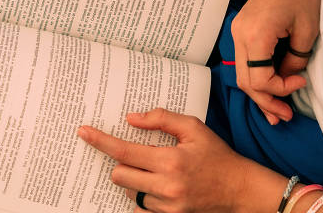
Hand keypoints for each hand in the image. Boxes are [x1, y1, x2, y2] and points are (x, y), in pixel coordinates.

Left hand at [78, 108, 286, 212]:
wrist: (239, 189)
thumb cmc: (216, 155)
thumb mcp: (193, 128)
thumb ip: (161, 119)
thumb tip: (131, 119)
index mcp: (170, 160)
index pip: (124, 151)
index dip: (101, 141)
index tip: (83, 132)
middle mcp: (166, 186)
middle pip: (120, 175)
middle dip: (121, 163)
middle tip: (136, 156)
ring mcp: (167, 207)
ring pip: (129, 192)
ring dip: (133, 180)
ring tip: (153, 170)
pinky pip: (139, 209)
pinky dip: (141, 196)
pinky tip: (155, 186)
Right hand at [232, 0, 321, 124]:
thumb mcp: (306, 32)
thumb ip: (295, 60)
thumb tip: (288, 78)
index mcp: (255, 35)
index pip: (259, 80)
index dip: (280, 90)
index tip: (300, 83)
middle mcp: (239, 34)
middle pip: (245, 81)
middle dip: (266, 101)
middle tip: (285, 116)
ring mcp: (237, 29)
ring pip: (243, 72)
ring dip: (260, 91)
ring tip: (278, 110)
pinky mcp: (241, 26)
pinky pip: (245, 59)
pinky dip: (258, 75)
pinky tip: (271, 86)